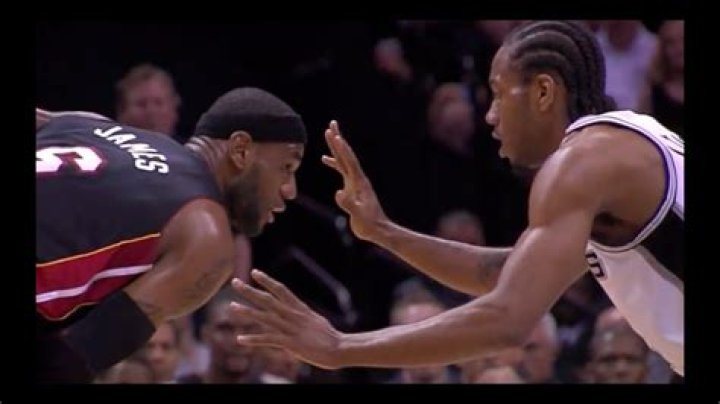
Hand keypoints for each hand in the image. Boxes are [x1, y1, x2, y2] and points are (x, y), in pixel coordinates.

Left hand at [230, 269, 343, 369]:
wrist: (339, 348)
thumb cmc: (328, 336)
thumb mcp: (314, 320)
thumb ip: (302, 315)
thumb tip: (297, 312)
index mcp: (299, 308)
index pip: (280, 290)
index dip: (267, 280)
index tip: (254, 272)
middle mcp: (293, 315)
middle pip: (268, 300)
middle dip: (250, 290)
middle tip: (234, 282)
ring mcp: (291, 328)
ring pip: (264, 317)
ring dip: (247, 312)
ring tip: (231, 307)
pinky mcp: (290, 343)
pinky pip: (268, 339)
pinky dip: (253, 339)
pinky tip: (240, 339)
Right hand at [321, 120, 388, 241]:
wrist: (378, 230)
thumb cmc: (369, 225)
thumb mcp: (359, 216)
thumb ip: (349, 204)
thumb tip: (338, 193)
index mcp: (359, 183)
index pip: (349, 162)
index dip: (341, 148)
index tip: (334, 135)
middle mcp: (357, 179)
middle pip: (346, 155)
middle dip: (338, 140)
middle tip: (331, 124)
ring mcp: (355, 182)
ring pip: (344, 160)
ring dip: (336, 147)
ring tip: (329, 134)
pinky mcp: (352, 187)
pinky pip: (341, 170)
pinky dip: (334, 163)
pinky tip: (325, 160)